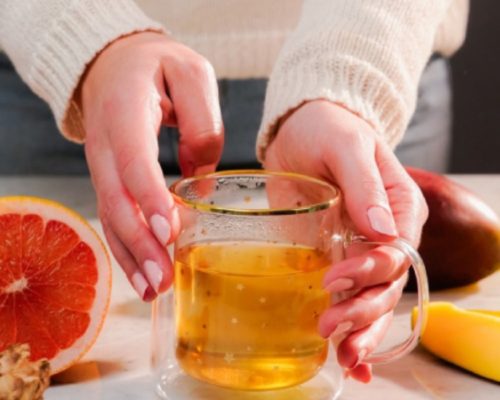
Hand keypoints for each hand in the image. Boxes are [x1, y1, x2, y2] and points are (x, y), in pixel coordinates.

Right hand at [80, 32, 222, 300]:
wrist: (116, 64)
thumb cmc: (158, 67)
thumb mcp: (191, 75)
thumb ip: (202, 123)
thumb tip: (199, 180)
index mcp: (125, 110)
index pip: (135, 160)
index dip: (149, 197)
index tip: (168, 232)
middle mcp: (105, 143)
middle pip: (116, 199)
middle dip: (140, 243)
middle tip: (163, 279)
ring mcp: (101, 163)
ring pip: (110, 216)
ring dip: (131, 256)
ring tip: (154, 291)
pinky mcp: (108, 178)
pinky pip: (113, 216)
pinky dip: (127, 248)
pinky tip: (143, 274)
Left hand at [264, 100, 427, 381]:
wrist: (299, 131)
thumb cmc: (328, 129)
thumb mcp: (347, 146)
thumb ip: (364, 184)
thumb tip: (382, 230)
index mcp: (400, 207)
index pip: (397, 250)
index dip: (371, 270)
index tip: (337, 277)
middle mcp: (385, 235)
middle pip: (386, 284)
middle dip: (363, 310)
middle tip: (330, 326)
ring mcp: (359, 249)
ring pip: (371, 298)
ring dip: (359, 329)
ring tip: (340, 353)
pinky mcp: (333, 256)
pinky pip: (346, 295)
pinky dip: (349, 327)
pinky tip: (344, 356)